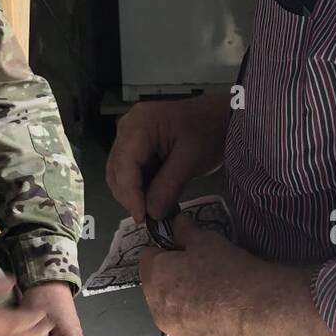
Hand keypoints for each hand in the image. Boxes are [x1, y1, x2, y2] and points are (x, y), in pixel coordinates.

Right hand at [106, 88, 229, 222]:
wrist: (219, 117)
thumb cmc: (209, 129)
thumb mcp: (192, 159)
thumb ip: (169, 186)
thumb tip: (151, 213)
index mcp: (140, 123)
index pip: (124, 163)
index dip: (130, 193)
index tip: (142, 216)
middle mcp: (128, 128)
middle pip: (117, 170)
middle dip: (131, 197)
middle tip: (150, 218)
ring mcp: (130, 137)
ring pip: (121, 175)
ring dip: (135, 195)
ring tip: (156, 210)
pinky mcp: (137, 147)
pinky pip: (131, 173)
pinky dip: (142, 189)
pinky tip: (157, 199)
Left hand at [139, 213, 264, 335]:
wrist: (260, 311)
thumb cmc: (229, 270)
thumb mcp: (207, 240)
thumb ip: (185, 231)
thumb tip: (177, 223)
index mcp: (155, 278)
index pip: (148, 257)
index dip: (165, 251)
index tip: (184, 251)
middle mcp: (157, 309)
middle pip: (157, 287)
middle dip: (172, 278)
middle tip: (201, 272)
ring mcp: (174, 333)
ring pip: (172, 311)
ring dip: (184, 303)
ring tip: (213, 296)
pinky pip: (188, 330)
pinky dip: (198, 323)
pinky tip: (220, 316)